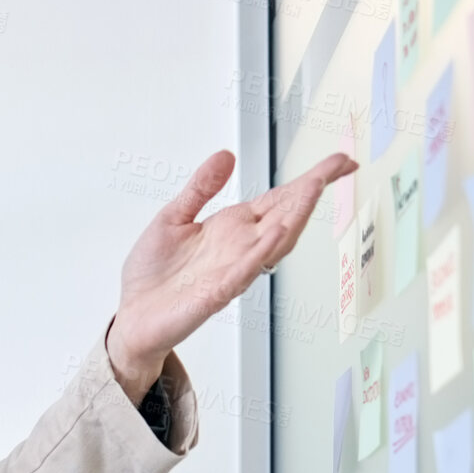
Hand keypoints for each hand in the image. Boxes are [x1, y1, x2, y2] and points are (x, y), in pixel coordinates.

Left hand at [106, 149, 356, 401]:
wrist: (133, 317)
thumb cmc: (153, 275)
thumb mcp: (173, 218)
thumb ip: (200, 188)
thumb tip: (226, 155)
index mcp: (231, 228)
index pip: (277, 200)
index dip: (307, 180)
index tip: (337, 161)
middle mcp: (238, 247)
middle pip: (285, 215)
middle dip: (312, 190)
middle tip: (340, 165)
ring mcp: (232, 270)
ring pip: (274, 242)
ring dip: (296, 215)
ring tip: (315, 187)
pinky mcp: (216, 292)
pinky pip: (245, 270)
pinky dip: (263, 250)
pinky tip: (279, 232)